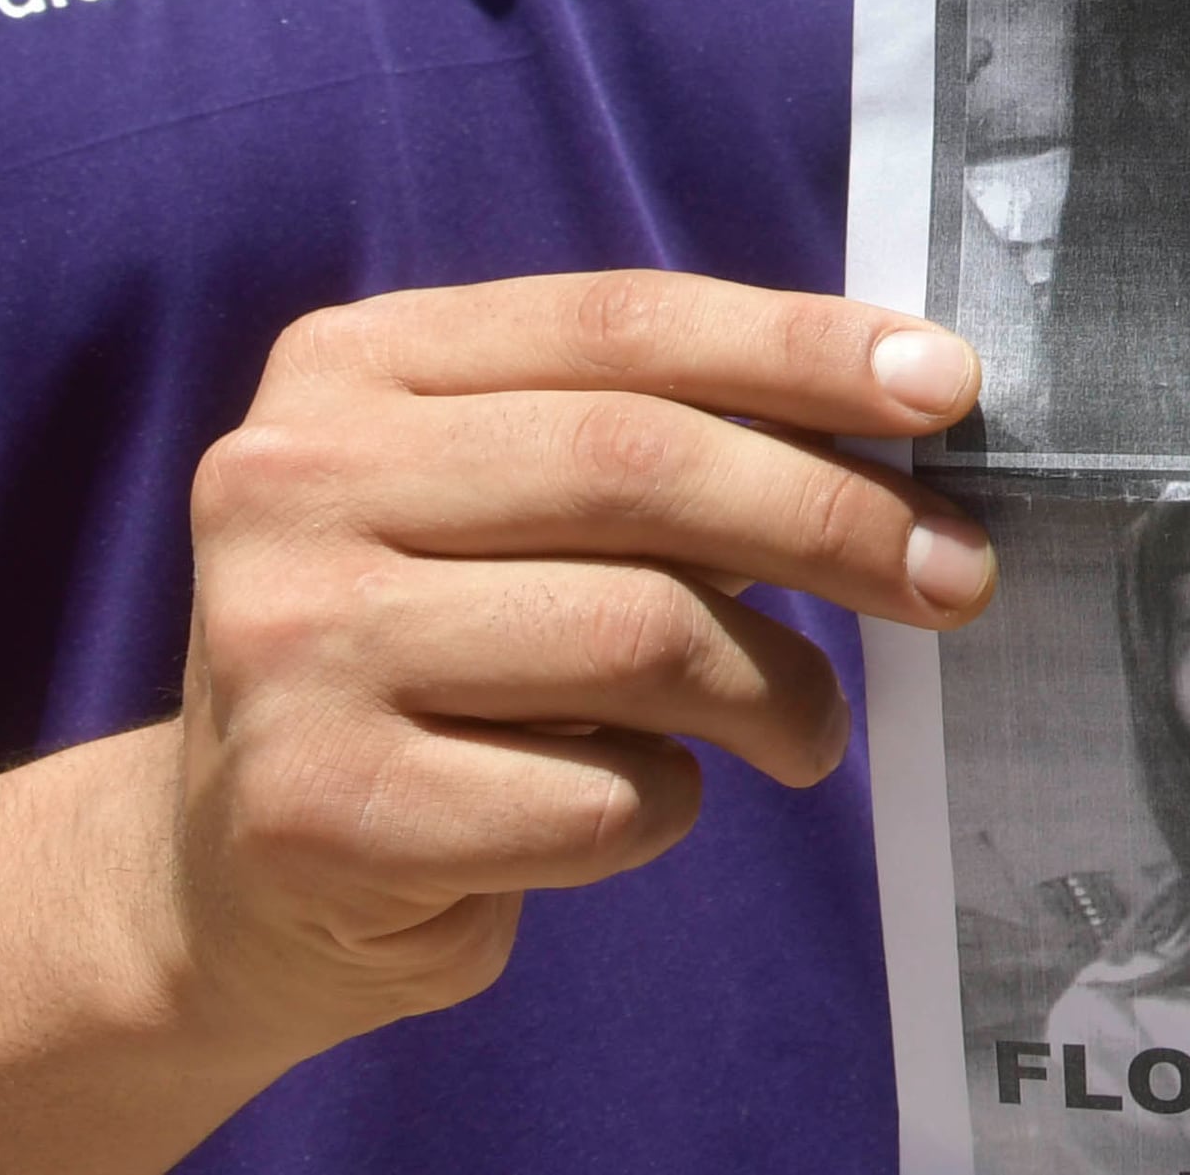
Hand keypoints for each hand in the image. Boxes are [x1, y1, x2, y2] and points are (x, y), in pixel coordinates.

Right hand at [167, 274, 994, 1061]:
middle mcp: (290, 482)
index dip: (800, 347)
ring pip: (638, 637)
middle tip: (955, 577)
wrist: (234, 867)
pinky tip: (643, 799)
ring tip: (810, 730)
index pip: (621, 321)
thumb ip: (658, 438)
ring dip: (778, 691)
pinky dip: (669, 803)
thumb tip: (910, 415)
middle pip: (640, 467)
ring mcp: (286, 646)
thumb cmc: (440, 651)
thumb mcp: (509, 504)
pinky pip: (594, 797)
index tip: (947, 389)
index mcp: (350, 363)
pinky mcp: (316, 808)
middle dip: (835, 521)